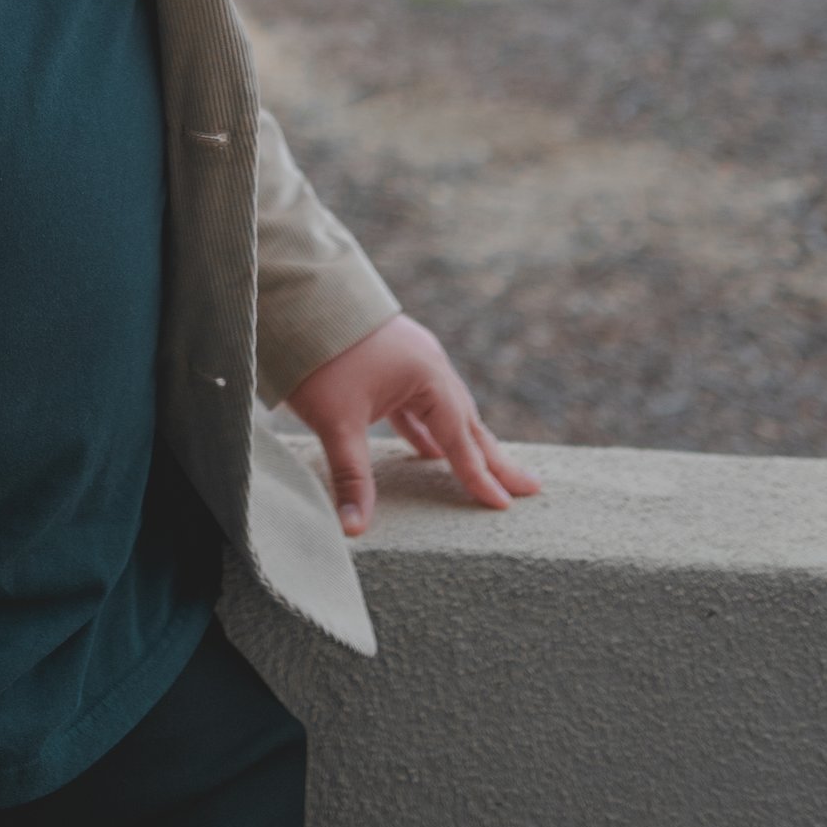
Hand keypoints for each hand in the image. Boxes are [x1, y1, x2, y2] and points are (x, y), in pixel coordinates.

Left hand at [286, 313, 539, 536]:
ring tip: (490, 469)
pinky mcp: (392, 360)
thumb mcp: (335, 421)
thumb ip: (351, 476)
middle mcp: (429, 366)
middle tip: (530, 488)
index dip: (479, 476)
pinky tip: (430, 451)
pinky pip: (421, 403)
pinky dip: (430, 429)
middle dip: (496, 458)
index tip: (504, 505)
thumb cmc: (318, 356)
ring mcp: (413, 360)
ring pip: (446, 411)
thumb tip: (354, 529)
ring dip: (465, 442)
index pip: (459, 440)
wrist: (296, 296)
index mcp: (427, 377)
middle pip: (468, 422)